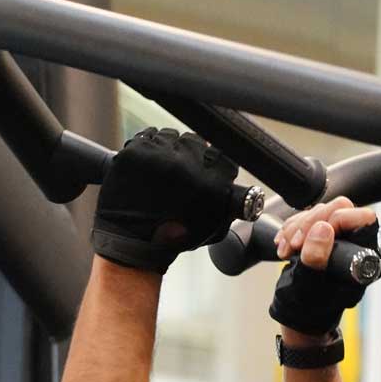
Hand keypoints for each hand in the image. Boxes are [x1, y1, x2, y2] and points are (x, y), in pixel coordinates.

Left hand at [92, 127, 239, 274]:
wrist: (133, 245)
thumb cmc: (174, 238)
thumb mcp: (213, 227)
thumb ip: (232, 205)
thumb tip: (246, 191)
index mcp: (211, 179)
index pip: (221, 155)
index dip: (214, 163)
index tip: (206, 172)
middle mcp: (187, 161)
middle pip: (195, 141)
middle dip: (189, 155)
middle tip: (178, 176)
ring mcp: (160, 153)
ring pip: (170, 136)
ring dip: (168, 150)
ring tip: (160, 173)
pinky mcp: (137, 151)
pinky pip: (148, 136)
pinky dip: (148, 149)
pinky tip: (146, 168)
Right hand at [271, 197, 378, 345]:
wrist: (299, 317)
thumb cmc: (309, 310)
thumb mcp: (310, 287)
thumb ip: (317, 259)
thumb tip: (323, 227)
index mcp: (365, 256)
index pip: (360, 218)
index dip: (334, 220)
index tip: (311, 236)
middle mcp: (357, 244)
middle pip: (338, 209)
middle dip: (309, 224)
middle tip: (294, 245)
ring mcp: (340, 238)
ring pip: (320, 211)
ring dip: (297, 228)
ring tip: (286, 251)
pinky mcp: (324, 236)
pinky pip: (308, 218)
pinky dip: (292, 230)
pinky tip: (284, 247)